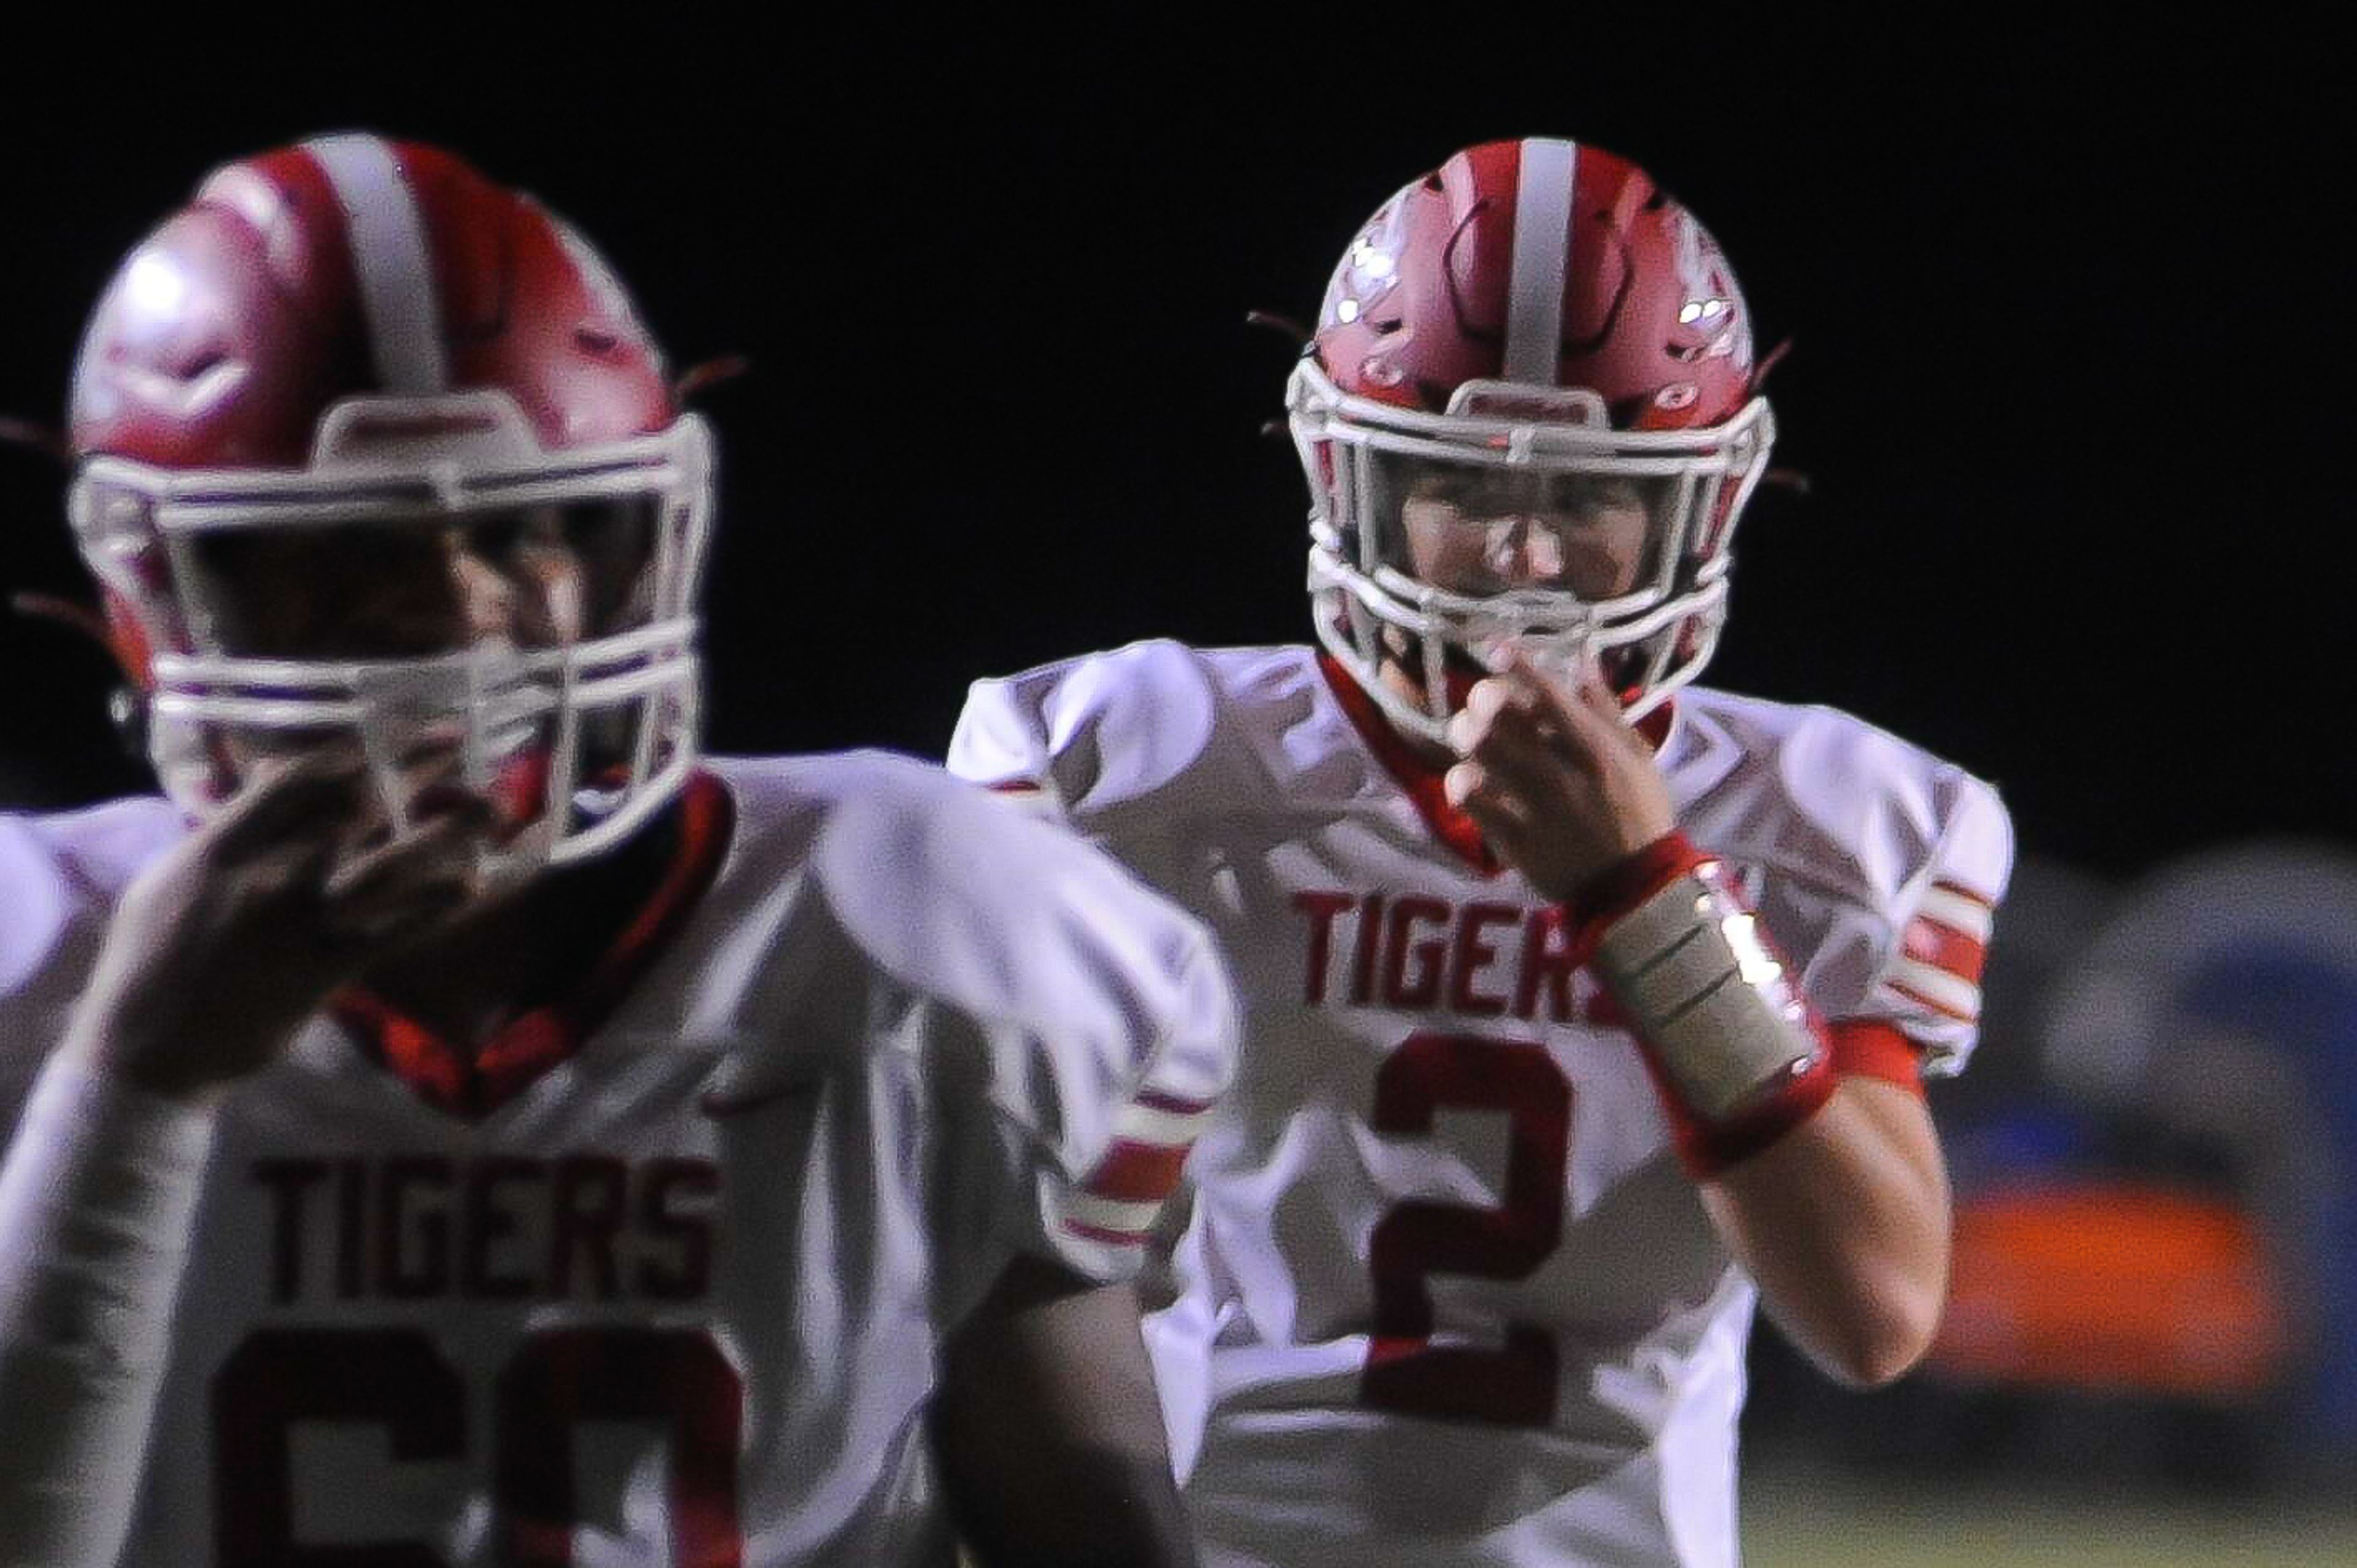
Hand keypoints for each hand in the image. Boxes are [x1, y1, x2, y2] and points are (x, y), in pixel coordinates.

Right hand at [61, 746, 495, 1101]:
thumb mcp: (173, 877)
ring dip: (447, 834)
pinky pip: (392, 931)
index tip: (398, 724)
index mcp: (223, 846)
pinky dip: (434, 907)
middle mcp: (266, 874)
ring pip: (388, 865)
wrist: (145, 1046)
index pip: (299, 781)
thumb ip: (229, 825)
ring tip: (493, 807)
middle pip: (356, 809)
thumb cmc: (153, 956)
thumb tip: (276, 771)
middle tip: (456, 741)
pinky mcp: (322, 970)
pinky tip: (471, 886)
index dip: (356, 747)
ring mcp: (298, 923)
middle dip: (412, 771)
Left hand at [1442, 652, 1675, 900]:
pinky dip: (1460, 781)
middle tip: (1483, 703)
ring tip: (1471, 738)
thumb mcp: (1637, 758)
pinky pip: (1468, 798)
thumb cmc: (1639, 814)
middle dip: (1482, 698)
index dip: (1515, 664)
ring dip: (1466, 735)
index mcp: (1595, 749)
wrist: (1636, 888)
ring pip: (1477, 751)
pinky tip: (1470, 780)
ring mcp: (1533, 807)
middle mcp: (1561, 773)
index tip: (1496, 649)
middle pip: (1499, 716)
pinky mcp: (1512, 839)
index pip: (1548, 695)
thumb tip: (1582, 661)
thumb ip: (1606, 710)